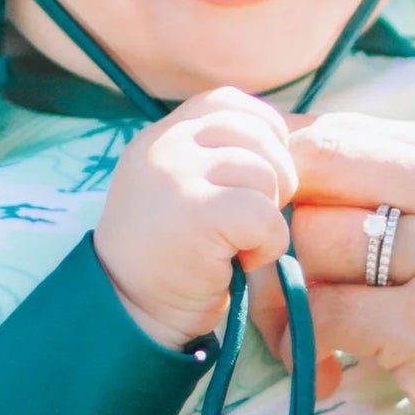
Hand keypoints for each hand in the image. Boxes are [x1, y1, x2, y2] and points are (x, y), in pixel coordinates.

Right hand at [94, 88, 297, 348]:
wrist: (126, 313)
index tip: (259, 176)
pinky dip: (268, 245)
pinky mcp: (194, 212)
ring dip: (269, 217)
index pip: (230, 101)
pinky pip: (266, 215)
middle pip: (258, 133)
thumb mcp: (180, 186)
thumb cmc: (169, 256)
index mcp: (162, 135)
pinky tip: (241, 261)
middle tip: (250, 220)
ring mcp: (175, 174)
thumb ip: (216, 155)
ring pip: (267, 174)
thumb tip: (287, 144)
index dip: (262, 133)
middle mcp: (164, 145)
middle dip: (276, 177)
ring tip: (238, 244)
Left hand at [277, 114, 414, 414]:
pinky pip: (320, 311)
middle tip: (272, 276)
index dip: (292, 176)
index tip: (272, 223)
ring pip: (311, 236)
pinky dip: (301, 344)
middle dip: (275, 219)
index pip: (351, 131)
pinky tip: (325, 374)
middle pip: (321, 163)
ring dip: (282, 290)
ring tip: (298, 335)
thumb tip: (311, 175)